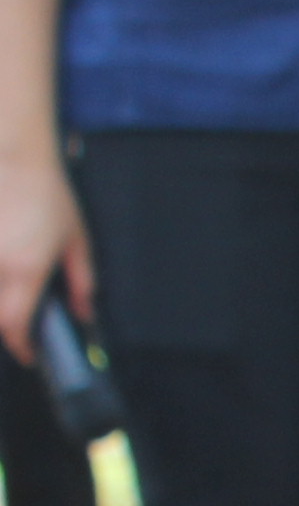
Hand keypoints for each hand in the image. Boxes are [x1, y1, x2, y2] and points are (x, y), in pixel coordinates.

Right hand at [0, 149, 86, 344]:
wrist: (14, 153)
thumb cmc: (48, 194)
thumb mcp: (77, 240)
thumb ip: (82, 281)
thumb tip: (84, 314)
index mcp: (25, 268)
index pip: (13, 323)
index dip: (20, 345)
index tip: (28, 353)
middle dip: (5, 326)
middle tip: (20, 328)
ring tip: (10, 297)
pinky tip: (3, 271)